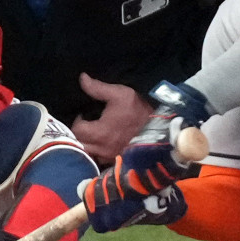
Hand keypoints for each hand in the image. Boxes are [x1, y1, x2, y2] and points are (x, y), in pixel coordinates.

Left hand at [81, 81, 210, 229]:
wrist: (163, 127)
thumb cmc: (140, 109)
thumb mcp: (121, 94)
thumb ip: (98, 88)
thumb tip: (81, 78)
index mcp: (100, 132)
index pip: (76, 130)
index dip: (77, 121)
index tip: (83, 115)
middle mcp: (103, 149)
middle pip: (79, 145)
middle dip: (77, 136)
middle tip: (83, 126)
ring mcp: (110, 157)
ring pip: (88, 156)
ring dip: (86, 146)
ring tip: (90, 136)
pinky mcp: (118, 162)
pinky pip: (100, 161)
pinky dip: (97, 154)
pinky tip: (102, 146)